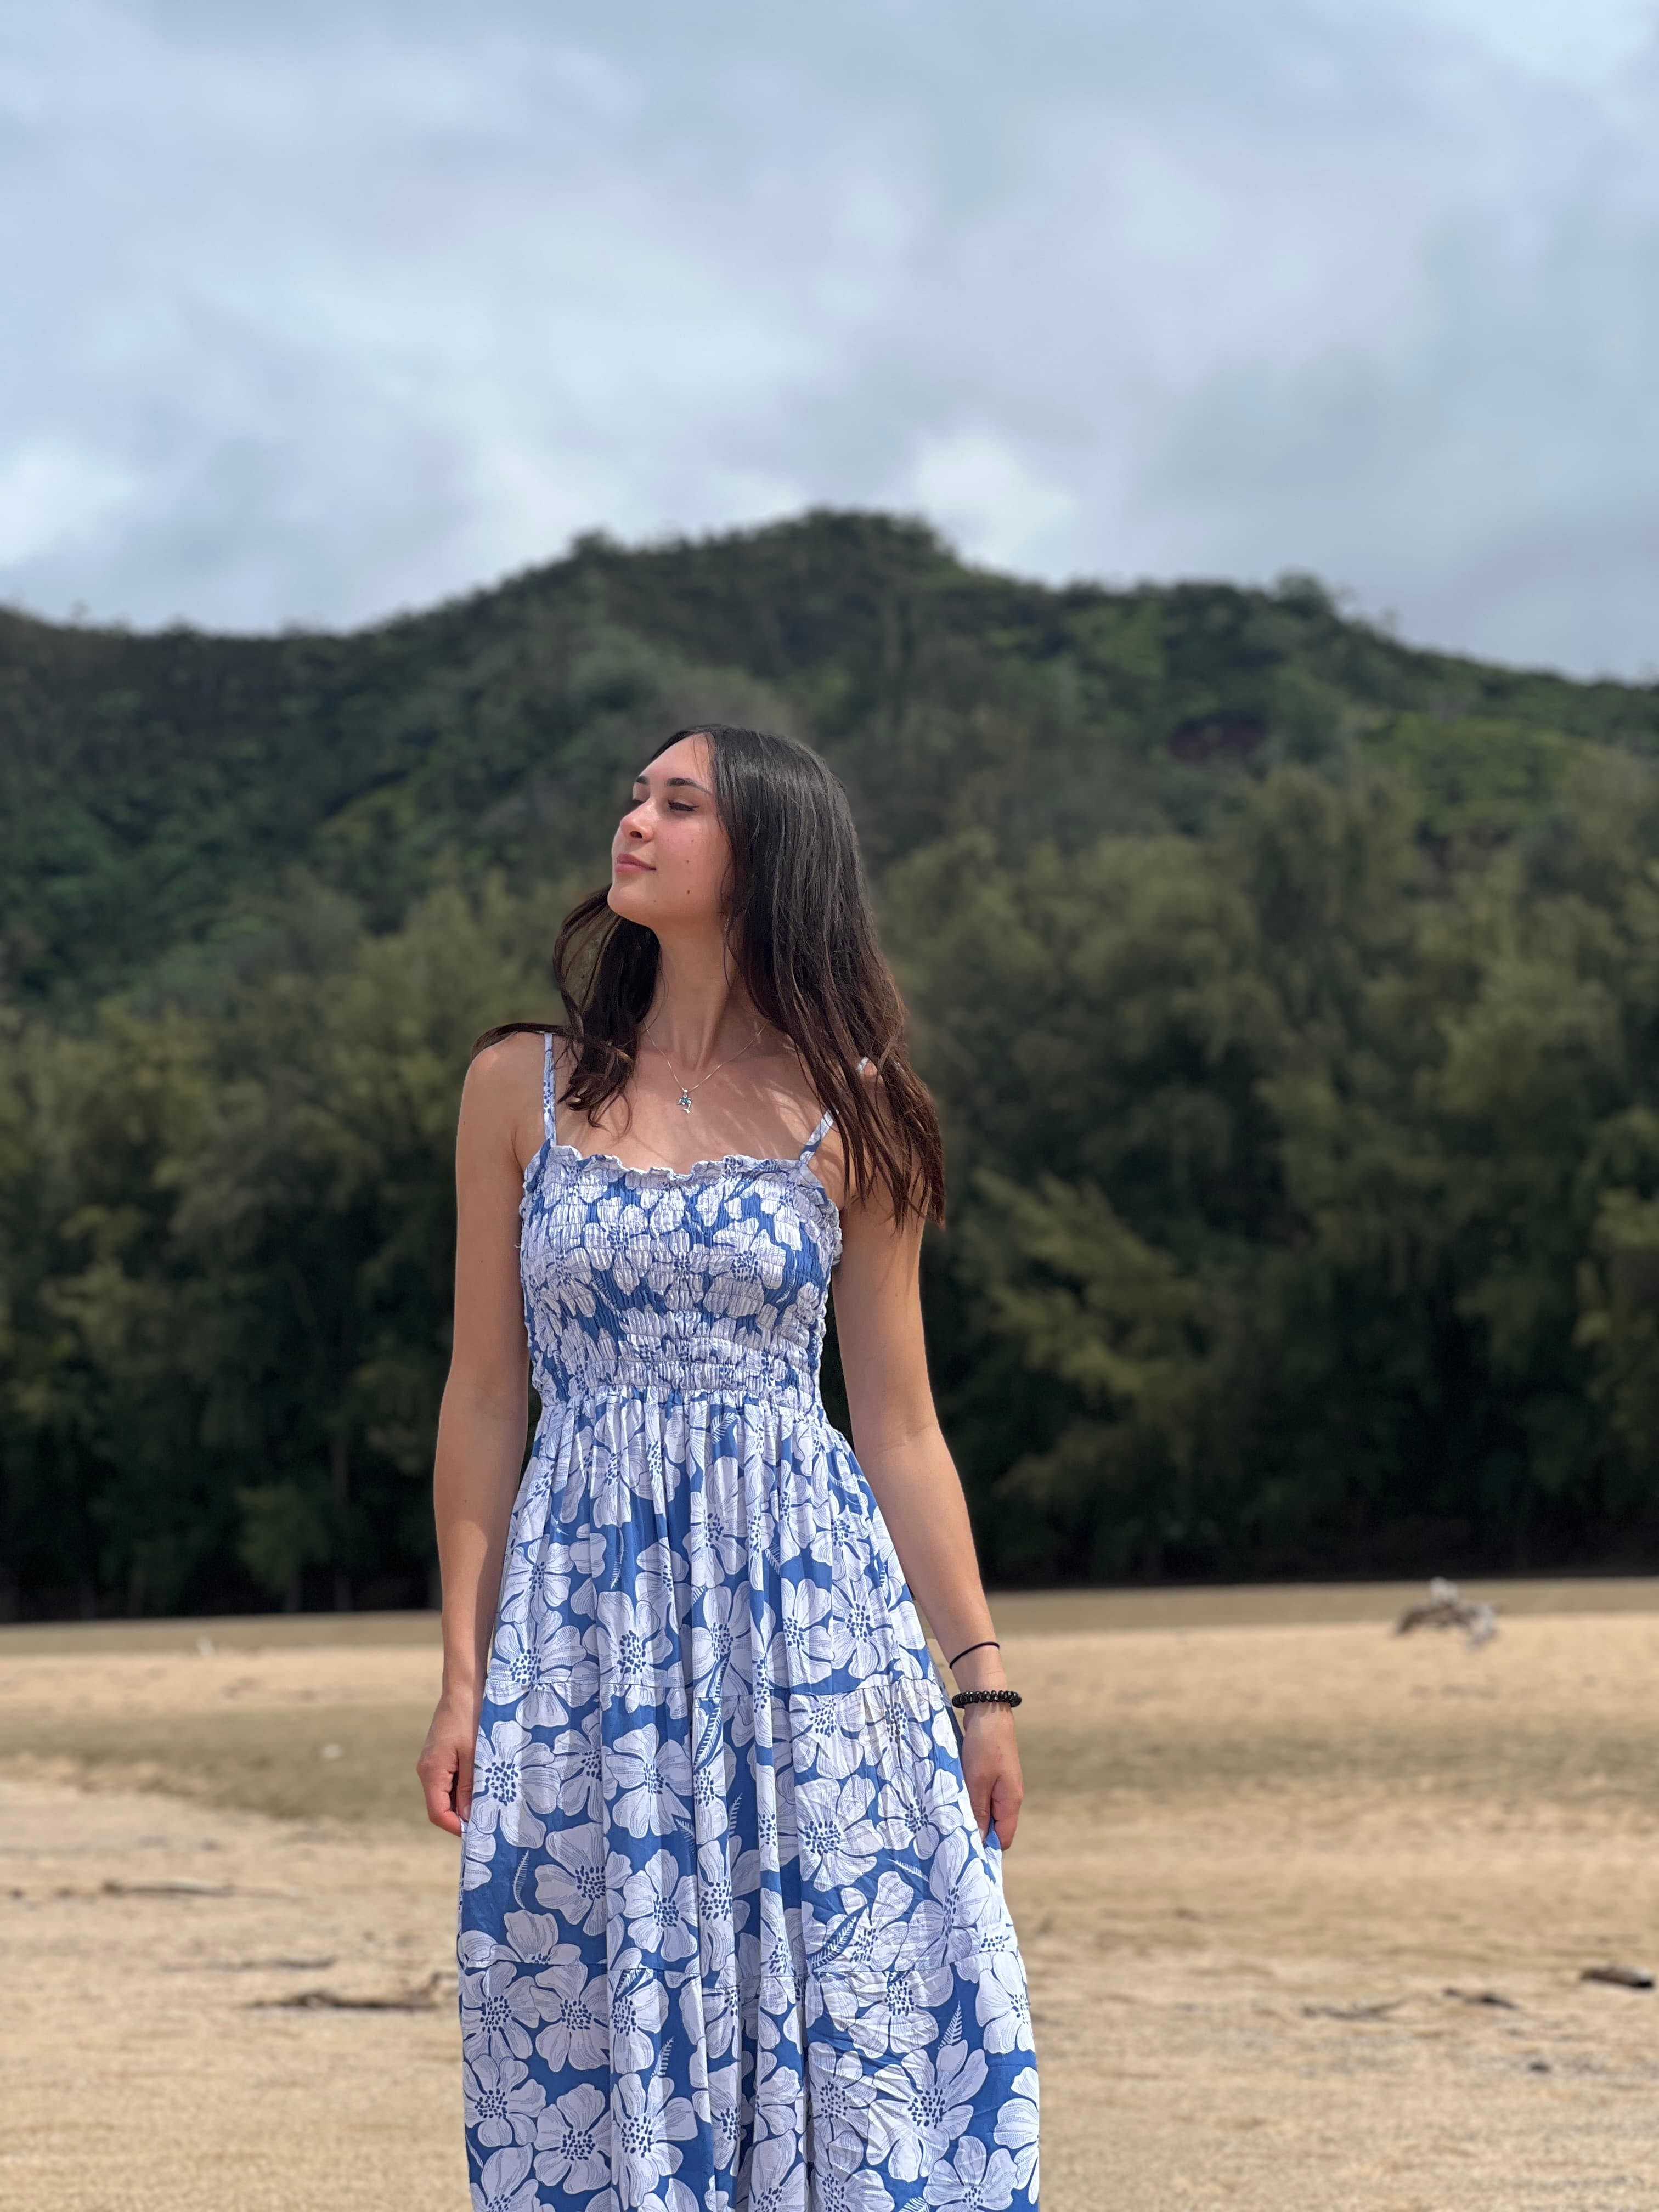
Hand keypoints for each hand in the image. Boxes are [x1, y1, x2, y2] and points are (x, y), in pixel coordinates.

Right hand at [417, 1688, 480, 1834]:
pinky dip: (463, 1787)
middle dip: (461, 1817)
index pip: (438, 1813)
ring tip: (487, 1804)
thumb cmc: (471, 1719)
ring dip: (464, 1802)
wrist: (464, 1688)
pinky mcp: (440, 1755)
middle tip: (486, 1822)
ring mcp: (432, 1763)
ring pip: (445, 1793)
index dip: (455, 1827)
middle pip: (440, 1805)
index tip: (476, 1834)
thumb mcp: (474, 1756)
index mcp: (431, 1772)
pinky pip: (449, 1780)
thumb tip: (466, 1818)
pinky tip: (481, 1785)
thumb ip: (469, 1788)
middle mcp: (427, 1770)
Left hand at [959, 1705, 1023, 1849]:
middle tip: (949, 1835)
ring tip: (948, 1817)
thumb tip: (978, 1841)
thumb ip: (978, 1811)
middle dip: (974, 1831)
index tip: (962, 1851)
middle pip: (994, 1826)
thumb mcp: (978, 1781)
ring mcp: (1000, 1785)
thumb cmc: (984, 1746)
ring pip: (985, 1810)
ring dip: (969, 1813)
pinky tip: (952, 1798)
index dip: (985, 1848)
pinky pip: (981, 1796)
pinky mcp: (991, 1774)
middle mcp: (1008, 1797)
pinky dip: (969, 1799)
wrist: (987, 1710)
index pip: (1002, 1839)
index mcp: (1010, 1802)